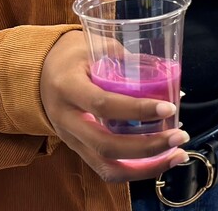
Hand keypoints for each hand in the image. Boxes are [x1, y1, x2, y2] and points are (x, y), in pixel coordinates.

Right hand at [40, 31, 188, 182]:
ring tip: (176, 155)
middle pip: (106, 146)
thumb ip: (127, 60)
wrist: (38, 73)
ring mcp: (70, 139)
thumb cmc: (71, 56)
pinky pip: (106, 169)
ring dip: (145, 168)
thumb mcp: (95, 46)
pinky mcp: (78, 150)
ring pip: (106, 167)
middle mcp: (65, 119)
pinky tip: (159, 160)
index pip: (103, 105)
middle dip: (148, 147)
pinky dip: (135, 170)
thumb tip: (167, 76)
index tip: (168, 107)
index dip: (137, 109)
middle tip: (179, 136)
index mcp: (67, 87)